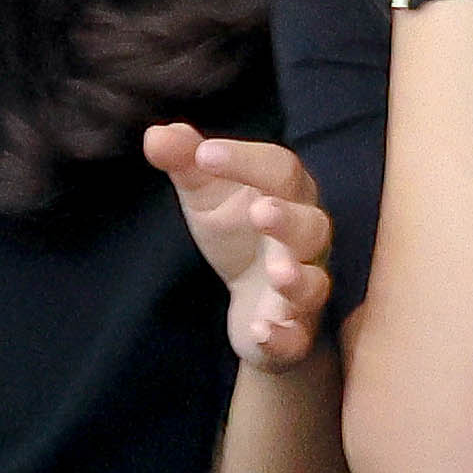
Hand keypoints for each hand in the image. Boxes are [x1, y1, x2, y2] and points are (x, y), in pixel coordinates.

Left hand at [148, 127, 333, 369]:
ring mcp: (302, 291)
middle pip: (312, 225)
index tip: (205, 154)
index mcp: (287, 197)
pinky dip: (283, 336)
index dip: (246, 159)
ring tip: (277, 271)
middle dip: (289, 219)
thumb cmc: (237, 235)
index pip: (280, 169)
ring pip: (315, 283)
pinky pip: (297, 338)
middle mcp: (304, 243)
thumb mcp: (206, 195)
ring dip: (298, 278)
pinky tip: (262, 329)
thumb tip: (156, 134)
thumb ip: (186, 162)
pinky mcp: (293, 334)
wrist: (252, 305)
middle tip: (261, 211)